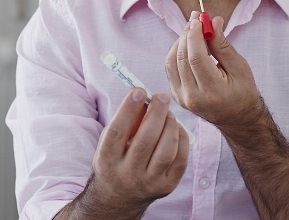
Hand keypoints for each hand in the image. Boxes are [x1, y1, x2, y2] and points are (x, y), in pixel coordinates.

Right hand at [57, 88, 188, 218]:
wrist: (119, 198)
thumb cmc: (115, 160)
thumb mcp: (109, 143)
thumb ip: (124, 122)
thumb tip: (144, 97)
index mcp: (107, 161)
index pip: (117, 132)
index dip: (128, 109)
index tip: (138, 90)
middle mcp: (127, 175)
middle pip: (145, 140)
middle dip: (156, 113)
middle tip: (161, 96)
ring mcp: (148, 183)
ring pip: (166, 150)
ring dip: (170, 126)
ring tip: (169, 113)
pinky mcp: (167, 187)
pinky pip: (180, 160)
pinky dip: (182, 139)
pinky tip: (176, 129)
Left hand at [165, 11, 263, 129]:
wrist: (237, 119)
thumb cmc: (243, 92)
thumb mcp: (239, 67)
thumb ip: (223, 44)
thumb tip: (213, 21)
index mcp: (212, 91)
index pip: (195, 58)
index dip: (194, 35)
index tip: (198, 18)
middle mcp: (193, 97)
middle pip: (181, 57)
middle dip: (186, 34)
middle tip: (195, 18)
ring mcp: (182, 98)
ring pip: (171, 61)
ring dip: (180, 41)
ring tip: (192, 30)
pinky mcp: (177, 96)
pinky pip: (170, 68)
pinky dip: (177, 52)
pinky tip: (187, 44)